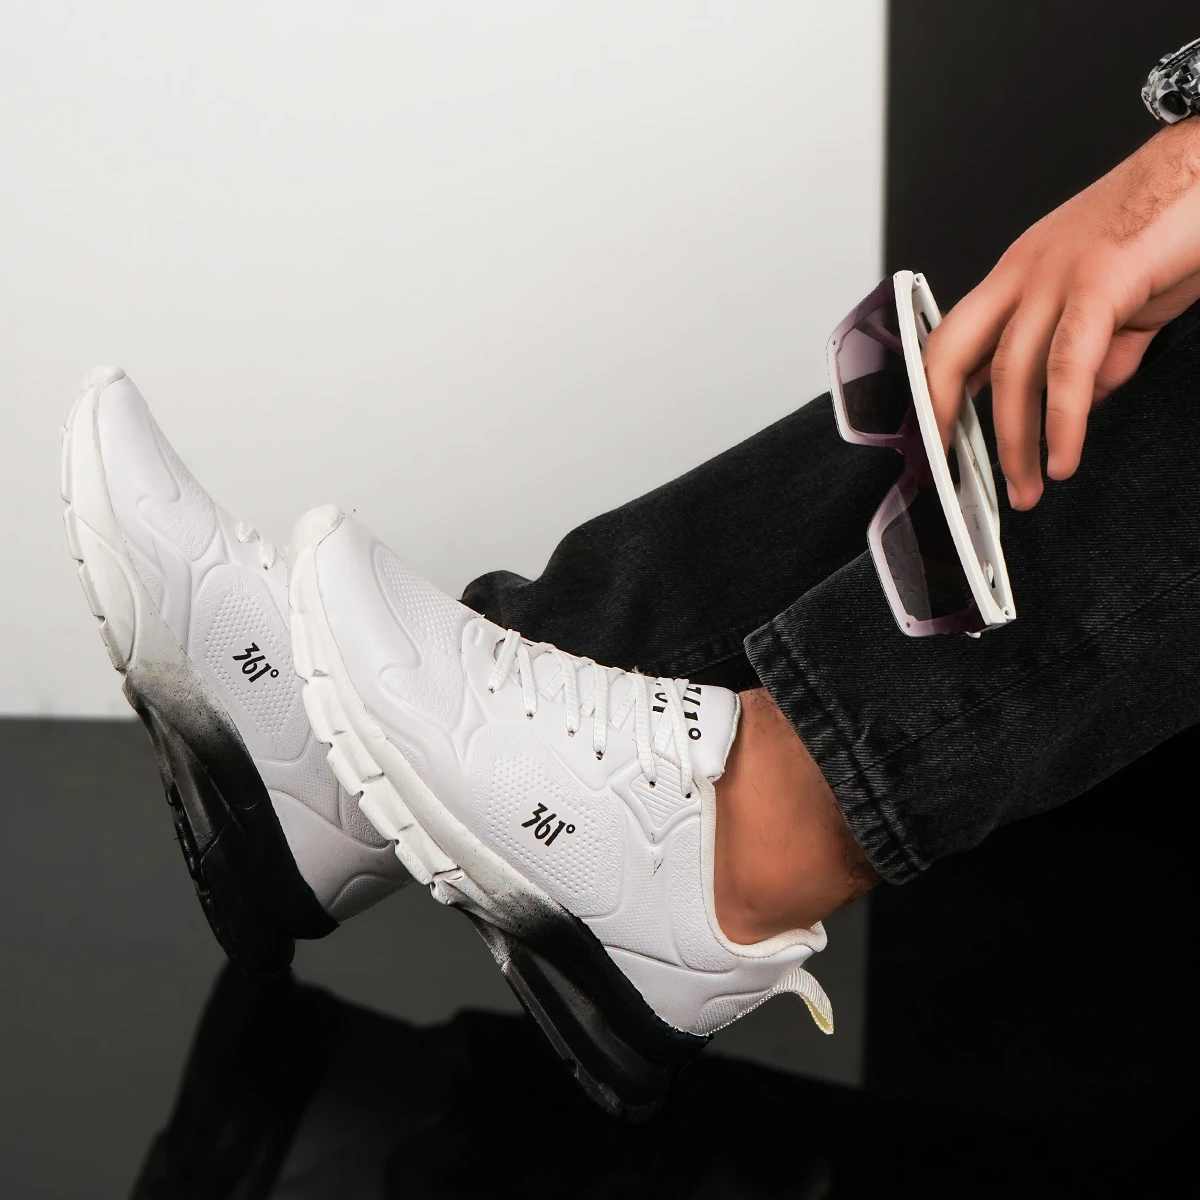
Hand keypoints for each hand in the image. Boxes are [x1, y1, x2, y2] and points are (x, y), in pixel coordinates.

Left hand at [924, 117, 1199, 509]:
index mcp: (1020, 273)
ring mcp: (1056, 275)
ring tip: (1025, 489)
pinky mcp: (1099, 282)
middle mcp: (1024, 272)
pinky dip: (1062, 421)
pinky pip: (1067, 366)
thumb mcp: (1122, 300)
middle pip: (954, 352)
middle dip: (943, 417)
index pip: (955, 339)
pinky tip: (1063, 457)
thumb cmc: (1174, 221)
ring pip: (1010, 372)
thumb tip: (1086, 399)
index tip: (940, 439)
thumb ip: (1100, 354)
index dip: (938, 393)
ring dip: (1014, 442)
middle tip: (950, 472)